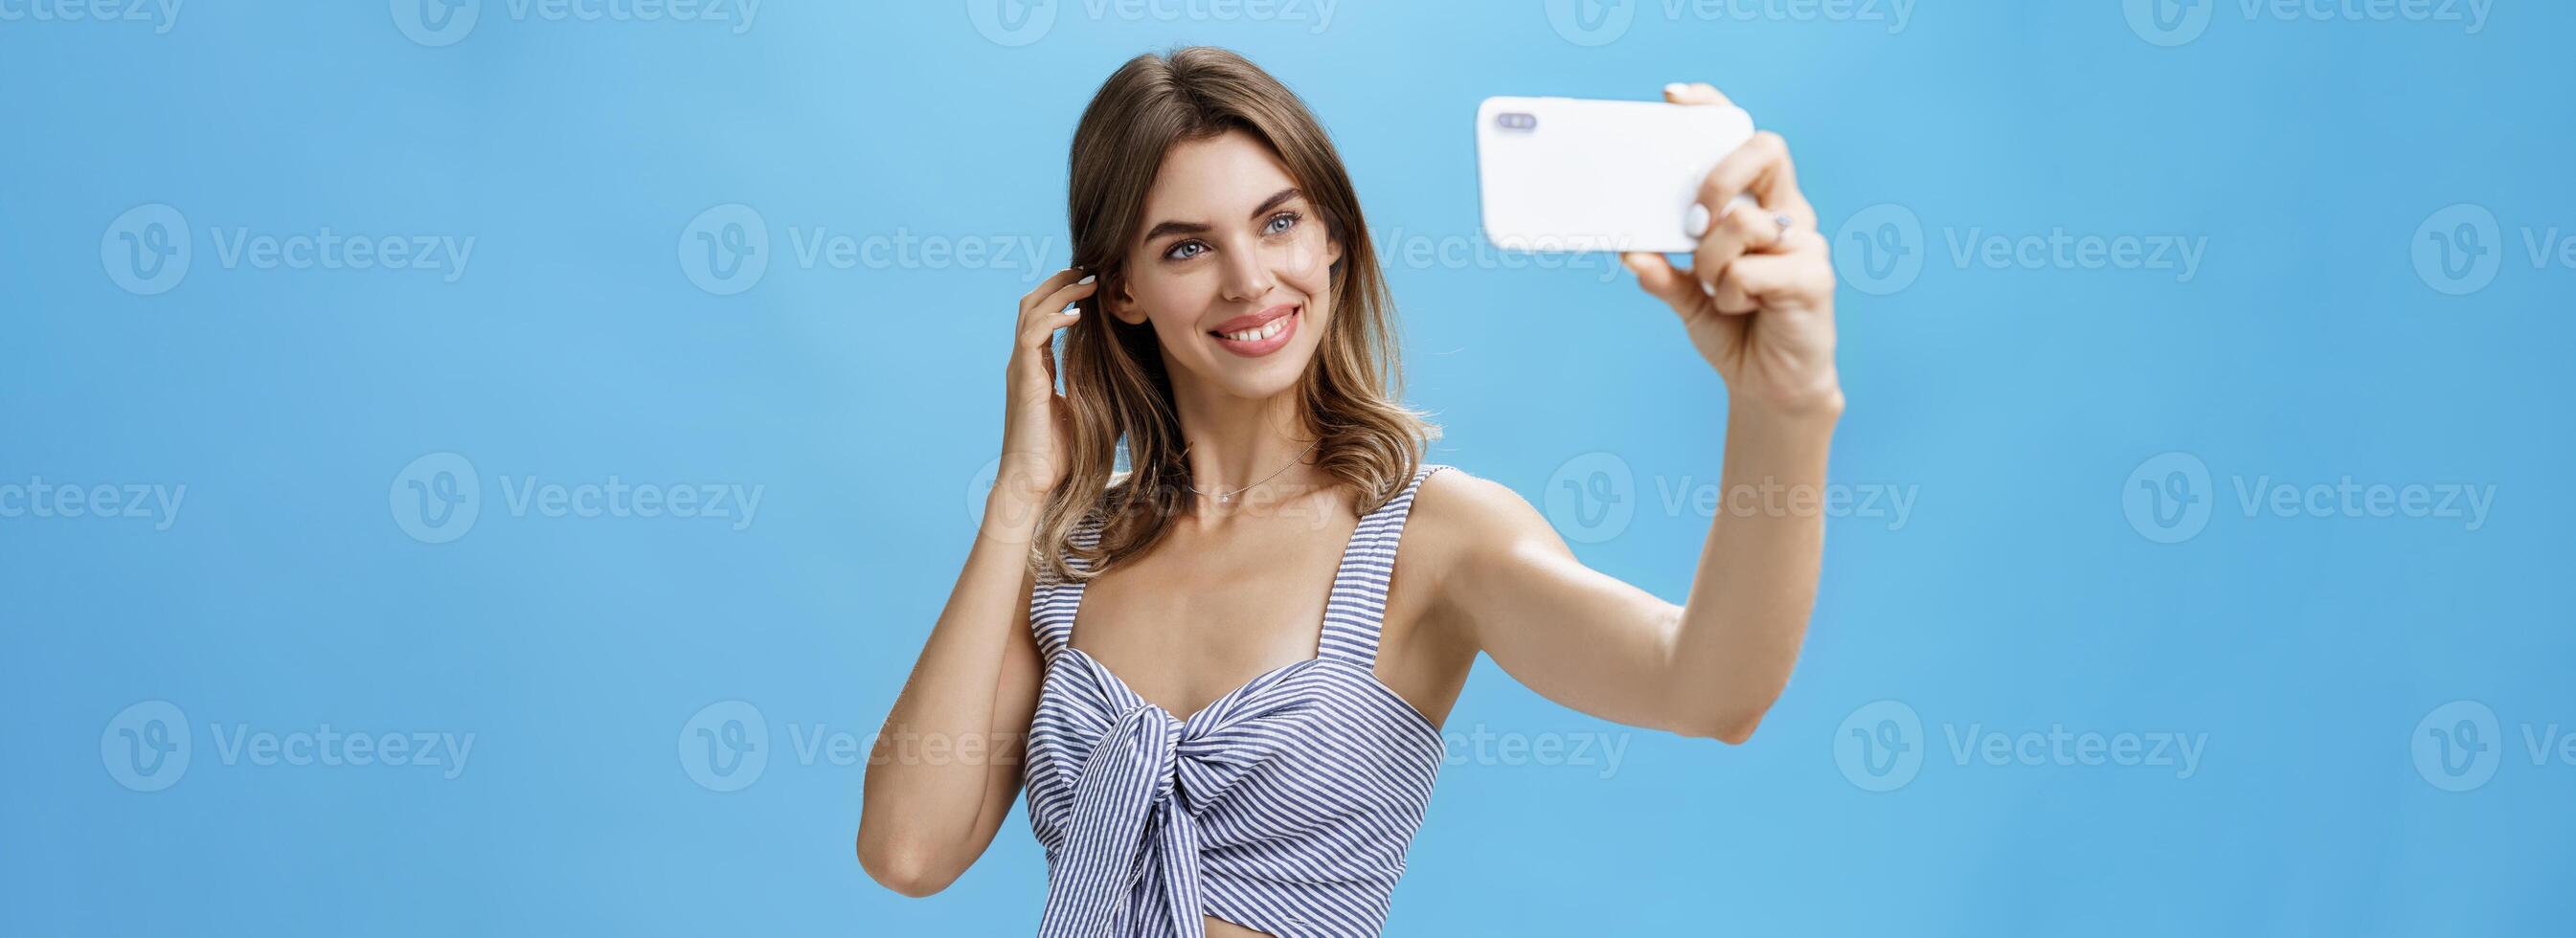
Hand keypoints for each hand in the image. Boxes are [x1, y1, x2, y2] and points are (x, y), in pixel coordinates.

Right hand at [996, 268, 1096, 509]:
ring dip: (1058, 292)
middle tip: (1089, 269)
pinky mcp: (1023, 380)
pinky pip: (1032, 336)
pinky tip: (1076, 315)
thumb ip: (1094, 389)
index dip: (1063, 295)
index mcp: (1035, 368)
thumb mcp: (1083, 412)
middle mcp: (1023, 363)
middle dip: (1058, 282)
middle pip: (1031, 304)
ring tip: (1087, 282)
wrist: (1034, 482)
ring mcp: (1020, 369)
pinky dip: (1052, 319)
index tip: (1091, 282)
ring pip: (1029, 312)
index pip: (1043, 317)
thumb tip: (1128, 378)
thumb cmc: (1059, 455)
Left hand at [1623, 83, 1842, 417]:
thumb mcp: (1688, 299)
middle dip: (1717, 177)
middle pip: (1763, 150)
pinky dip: (1731, 294)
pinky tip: (1742, 309)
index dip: (1715, 109)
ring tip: (1715, 290)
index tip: (1675, 98)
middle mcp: (1789, 216)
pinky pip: (1749, 269)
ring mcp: (1806, 244)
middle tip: (1693, 222)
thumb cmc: (1737, 332)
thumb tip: (1630, 249)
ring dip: (1711, 260)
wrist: (1772, 390)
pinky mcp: (1813, 278)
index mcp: (1762, 207)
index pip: (1746, 140)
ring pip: (1743, 220)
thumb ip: (1663, 273)